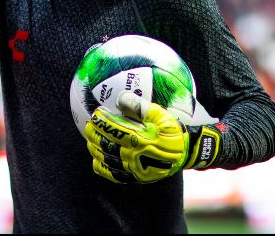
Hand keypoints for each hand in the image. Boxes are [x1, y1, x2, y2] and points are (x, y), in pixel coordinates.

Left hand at [84, 92, 220, 183]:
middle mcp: (135, 155)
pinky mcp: (137, 177)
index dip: (102, 122)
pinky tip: (97, 162)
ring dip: (96, 150)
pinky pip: (115, 175)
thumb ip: (140, 106)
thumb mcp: (161, 114)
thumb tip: (120, 98)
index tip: (95, 114)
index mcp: (140, 139)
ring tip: (89, 142)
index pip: (115, 130)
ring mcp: (135, 169)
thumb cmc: (174, 130)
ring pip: (108, 160)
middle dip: (94, 135)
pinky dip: (104, 169)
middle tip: (87, 126)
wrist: (187, 152)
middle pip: (108, 145)